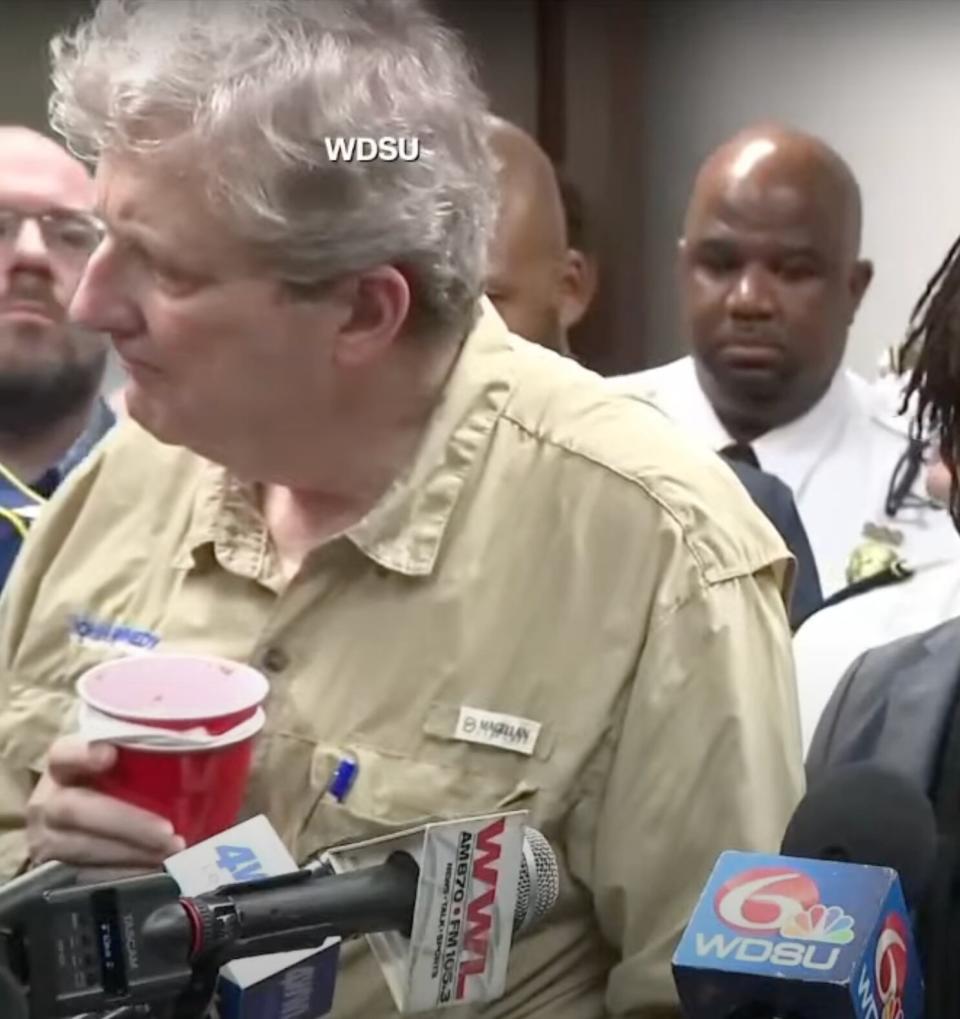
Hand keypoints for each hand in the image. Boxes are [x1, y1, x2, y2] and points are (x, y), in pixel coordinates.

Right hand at [26, 735, 185, 867]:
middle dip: (127, 823)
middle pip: (75, 809)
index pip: (63, 753)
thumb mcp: (124, 762)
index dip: (82, 754)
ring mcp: (46, 839)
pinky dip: (124, 872)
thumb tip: (201, 735)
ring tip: (170, 851)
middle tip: (169, 832)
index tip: (110, 754)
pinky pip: (87, 875)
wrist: (82, 822)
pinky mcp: (55, 870)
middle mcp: (47, 801)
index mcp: (63, 765)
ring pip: (81, 848)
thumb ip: (149, 749)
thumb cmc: (114, 782)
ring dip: (131, 852)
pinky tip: (153, 868)